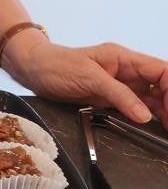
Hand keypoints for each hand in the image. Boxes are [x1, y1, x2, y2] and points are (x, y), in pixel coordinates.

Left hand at [4, 34, 167, 127]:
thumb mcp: (89, 77)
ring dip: (163, 113)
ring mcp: (119, 86)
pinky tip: (154, 128)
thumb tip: (146, 116)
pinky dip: (147, 117)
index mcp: (125, 59)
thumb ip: (119, 95)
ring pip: (151, 99)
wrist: (33, 69)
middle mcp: (126, 71)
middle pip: (161, 86)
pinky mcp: (110, 99)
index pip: (162, 71)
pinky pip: (135, 107)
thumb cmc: (58, 66)